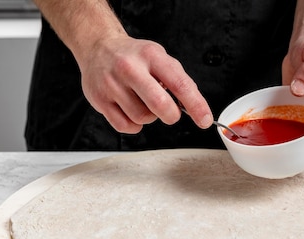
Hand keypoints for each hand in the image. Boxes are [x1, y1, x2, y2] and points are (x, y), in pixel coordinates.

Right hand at [78, 35, 212, 133]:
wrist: (98, 48)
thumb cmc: (133, 57)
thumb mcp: (158, 57)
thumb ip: (177, 80)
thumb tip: (195, 106)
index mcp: (151, 55)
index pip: (179, 84)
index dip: (196, 105)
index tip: (204, 120)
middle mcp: (130, 68)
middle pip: (160, 105)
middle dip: (171, 115)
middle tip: (170, 112)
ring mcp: (112, 84)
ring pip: (142, 118)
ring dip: (149, 116)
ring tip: (142, 101)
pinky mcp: (99, 100)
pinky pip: (126, 126)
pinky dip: (133, 124)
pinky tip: (130, 109)